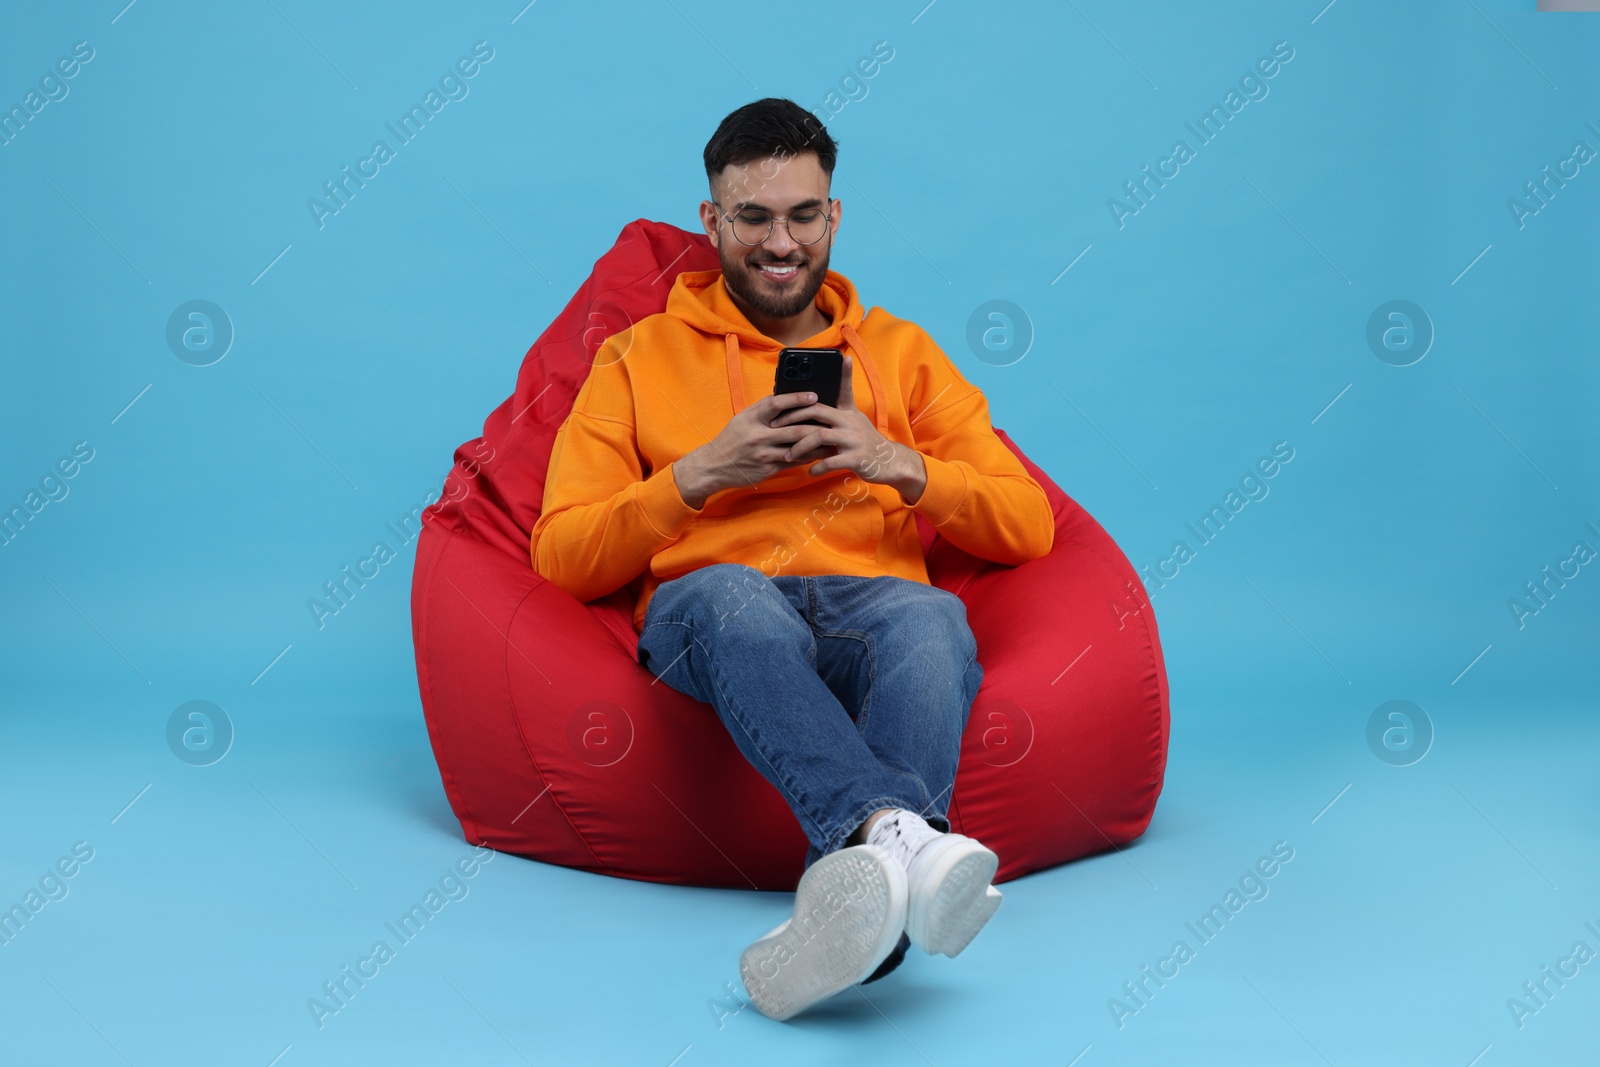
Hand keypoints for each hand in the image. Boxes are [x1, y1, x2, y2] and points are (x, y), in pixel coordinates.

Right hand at [673, 389, 842, 508]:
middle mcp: (757, 435)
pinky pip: (793, 463)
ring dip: (817, 445)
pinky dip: (808, 457)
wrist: (714, 466)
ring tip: (833, 439)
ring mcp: (763, 454)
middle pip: (793, 429)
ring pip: (797, 448)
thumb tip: (787, 397)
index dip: (796, 398)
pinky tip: (820, 454)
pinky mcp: (767, 469)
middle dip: (816, 425)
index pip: (776, 404)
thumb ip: (763, 410)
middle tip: (834, 421)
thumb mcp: (743, 419)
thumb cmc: (731, 439)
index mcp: (751, 418)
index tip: (814, 396)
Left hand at [768, 355, 926, 499]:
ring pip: (819, 436)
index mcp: (848, 412)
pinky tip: (810, 472)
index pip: (841, 389)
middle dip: (792, 418)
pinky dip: (817, 467)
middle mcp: (850, 421)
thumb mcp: (854, 421)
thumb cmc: (865, 442)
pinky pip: (830, 461)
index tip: (832, 365)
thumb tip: (812, 405)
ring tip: (788, 456)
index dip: (839, 375)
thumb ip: (837, 412)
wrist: (889, 462)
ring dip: (799, 447)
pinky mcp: (856, 458)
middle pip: (817, 411)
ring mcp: (854, 439)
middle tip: (774, 427)